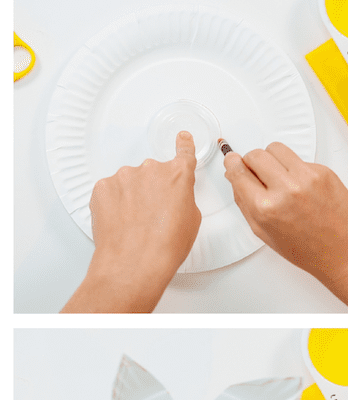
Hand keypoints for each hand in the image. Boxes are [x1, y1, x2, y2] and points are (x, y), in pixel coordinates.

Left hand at [62, 131, 200, 311]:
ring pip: (131, 182)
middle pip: (154, 174)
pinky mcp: (102, 187)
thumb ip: (184, 198)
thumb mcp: (192, 220)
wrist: (134, 261)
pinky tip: (122, 222)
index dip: (184, 145)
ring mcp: (124, 176)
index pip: (184, 153)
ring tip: (137, 224)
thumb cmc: (166, 245)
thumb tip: (175, 197)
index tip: (182, 138)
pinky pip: (111, 191)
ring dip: (134, 197)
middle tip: (155, 216)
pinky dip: (116, 203)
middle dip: (154, 190)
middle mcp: (150, 169)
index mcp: (177, 176)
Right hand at [224, 143, 347, 304]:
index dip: (233, 166)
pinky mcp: (324, 172)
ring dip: (273, 160)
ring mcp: (307, 178)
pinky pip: (299, 159)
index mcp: (266, 208)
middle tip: (258, 175)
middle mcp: (286, 189)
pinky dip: (296, 169)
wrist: (343, 253)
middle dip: (252, 163)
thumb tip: (235, 178)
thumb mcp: (266, 233)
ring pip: (276, 149)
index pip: (238, 171)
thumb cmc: (308, 250)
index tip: (233, 163)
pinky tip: (301, 187)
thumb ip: (246, 203)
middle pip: (256, 155)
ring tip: (279, 178)